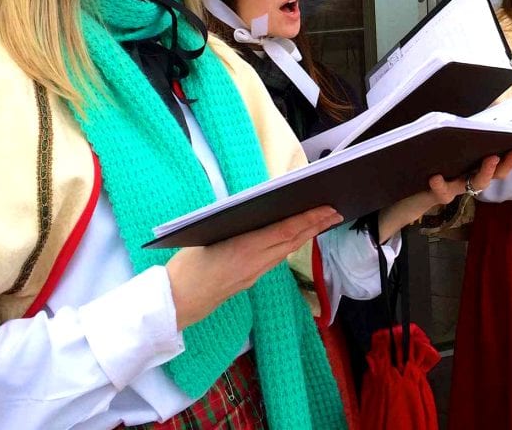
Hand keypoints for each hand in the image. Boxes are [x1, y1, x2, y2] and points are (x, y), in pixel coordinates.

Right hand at [166, 205, 341, 330]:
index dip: (309, 219)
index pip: (285, 231)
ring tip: (321, 222)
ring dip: (306, 236)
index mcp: (245, 248)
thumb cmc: (186, 265)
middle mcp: (256, 263)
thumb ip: (234, 224)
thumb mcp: (208, 235)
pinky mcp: (250, 281)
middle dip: (315, 226)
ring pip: (286, 251)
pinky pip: (276, 260)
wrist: (176, 303)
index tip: (327, 208)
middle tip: (334, 212)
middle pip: (292, 241)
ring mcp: (254, 274)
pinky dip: (290, 246)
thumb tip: (256, 211)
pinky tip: (295, 239)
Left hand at [376, 149, 511, 241]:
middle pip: (491, 175)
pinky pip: (442, 192)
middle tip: (509, 153)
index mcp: (468, 168)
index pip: (495, 164)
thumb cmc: (423, 170)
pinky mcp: (437, 195)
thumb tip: (470, 118)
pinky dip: (440, 185)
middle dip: (503, 165)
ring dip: (483, 173)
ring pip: (473, 184)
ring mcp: (453, 188)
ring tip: (488, 160)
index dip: (509, 159)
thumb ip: (454, 140)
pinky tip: (435, 177)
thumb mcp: (439, 153)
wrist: (402, 197)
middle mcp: (465, 179)